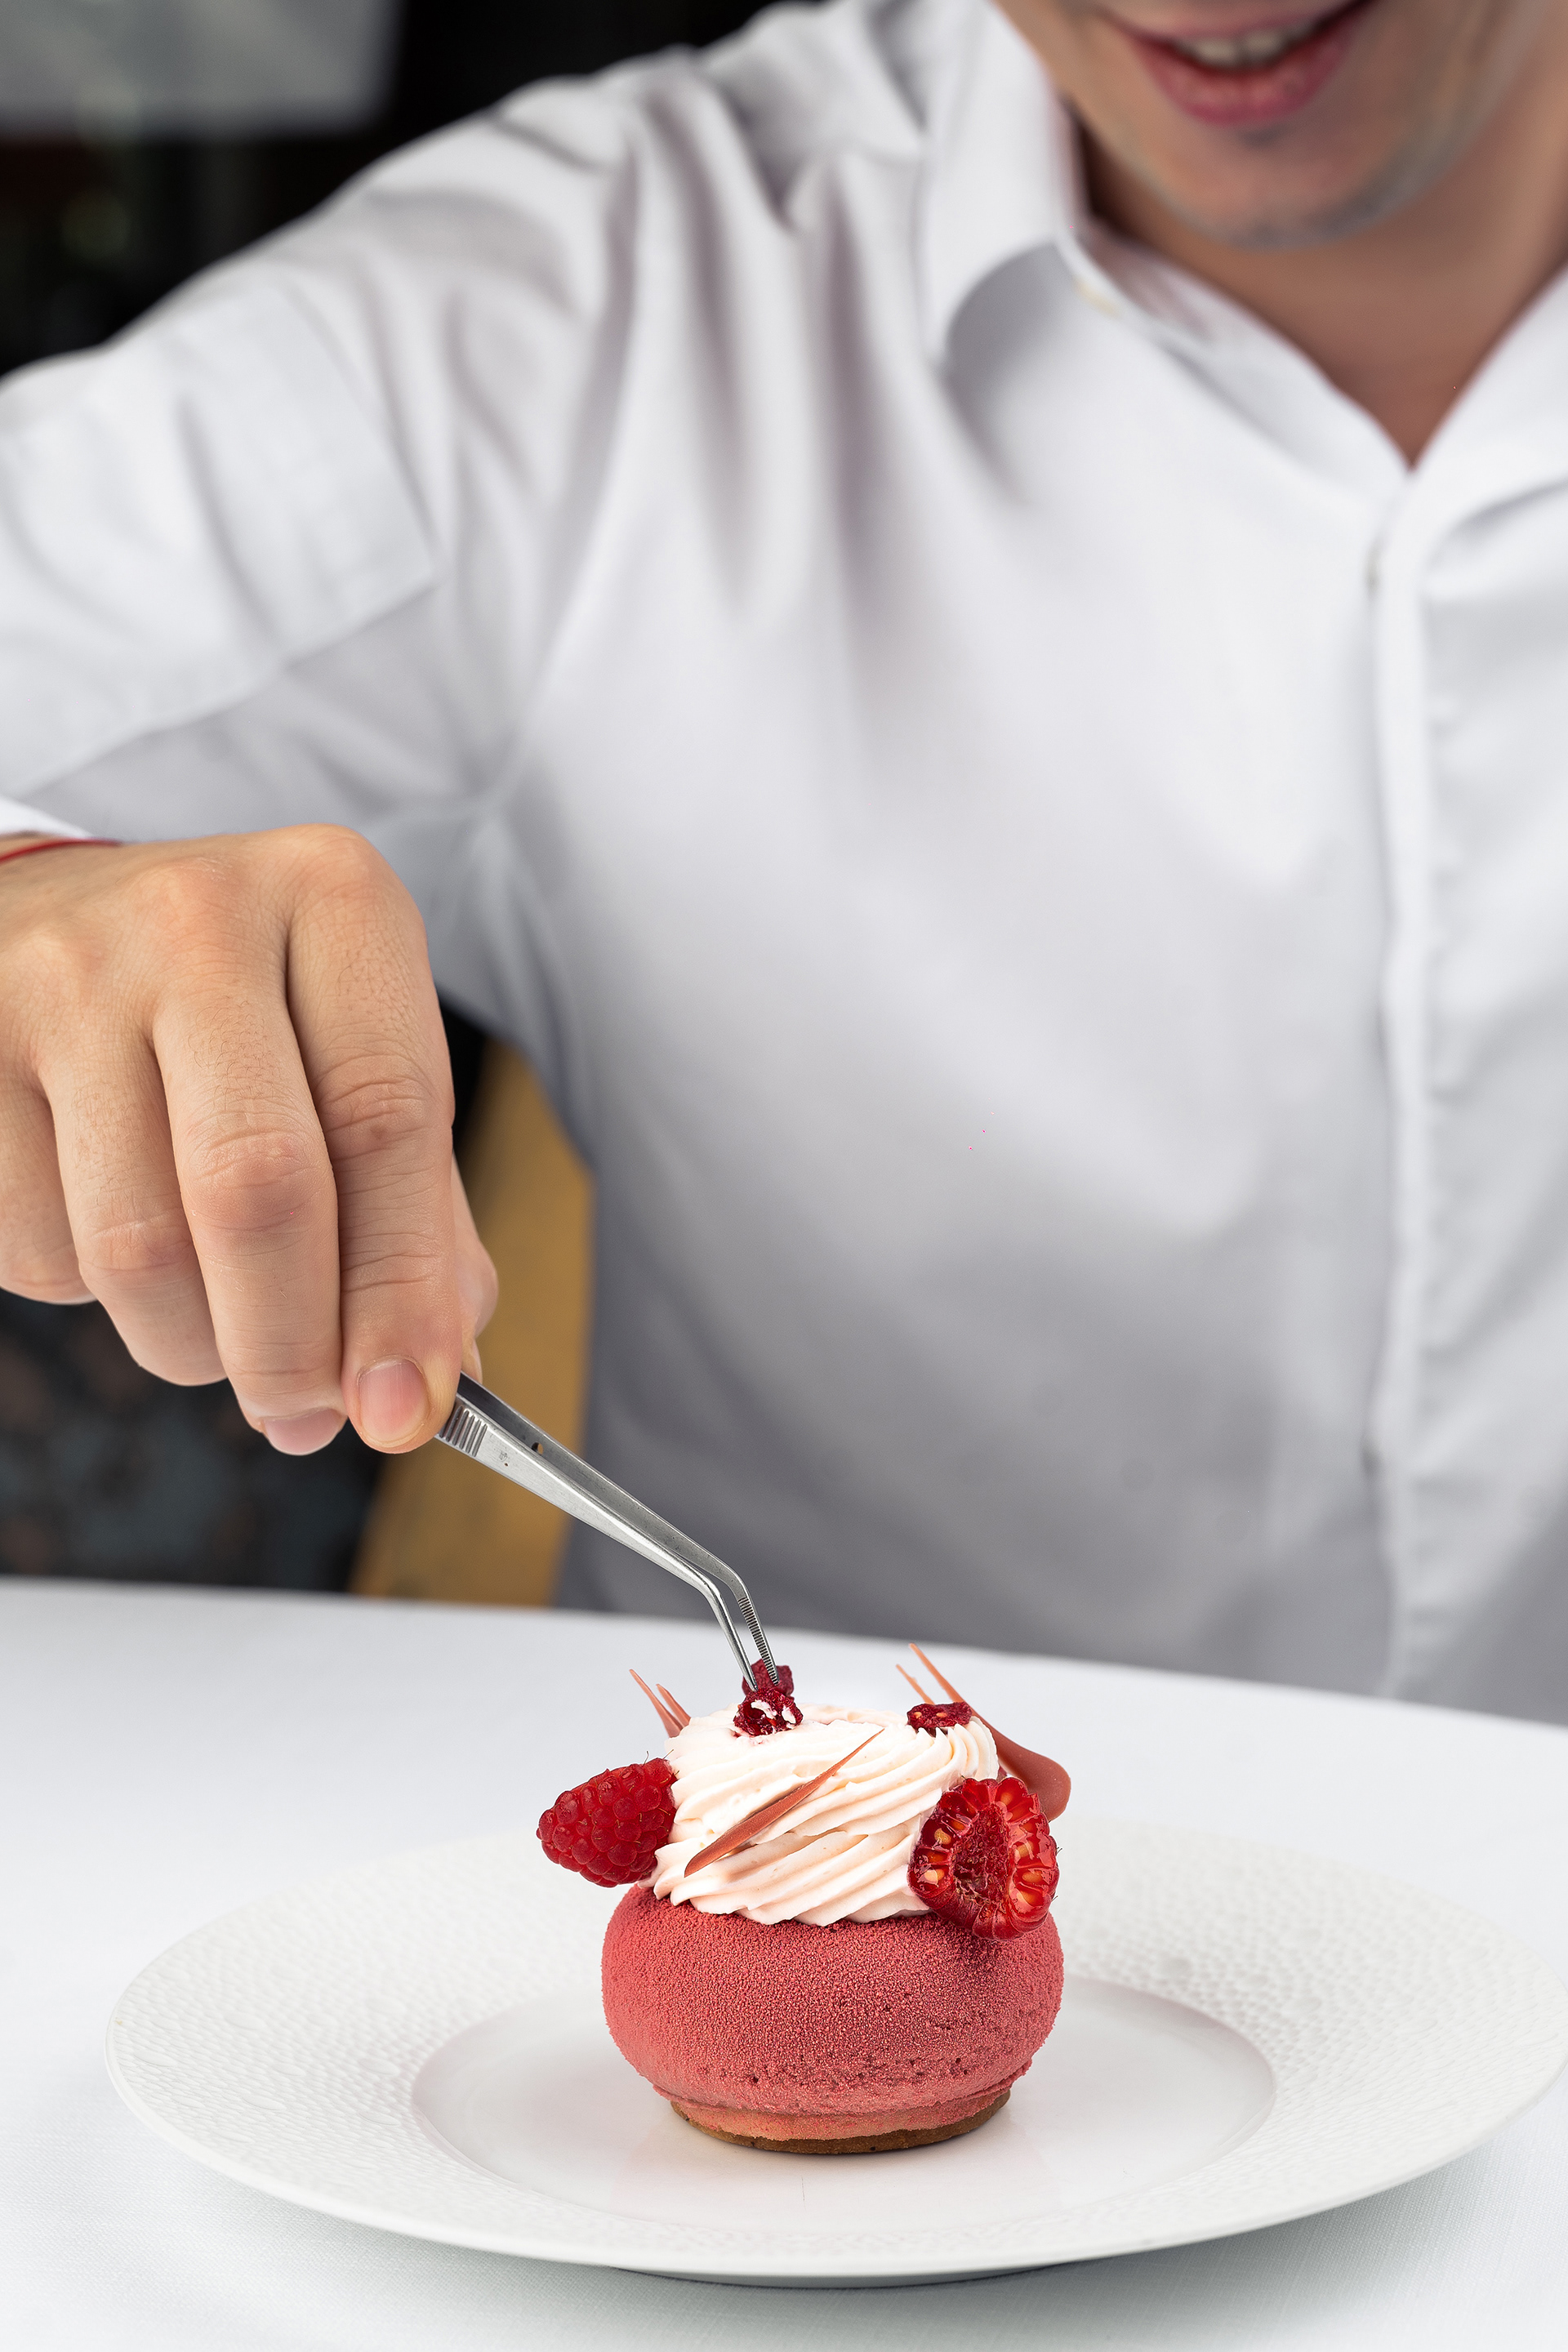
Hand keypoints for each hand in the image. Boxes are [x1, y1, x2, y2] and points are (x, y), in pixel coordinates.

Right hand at [0, 826, 497, 1452]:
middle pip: (256, 1187)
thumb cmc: (241, 1012)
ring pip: (137, 1246)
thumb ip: (413, 1211)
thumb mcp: (353, 1059)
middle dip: (292, 1344)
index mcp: (334, 901)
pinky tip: (112, 1234)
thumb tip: (431, 1380)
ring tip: (215, 1327)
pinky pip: (35, 1248)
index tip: (409, 1408)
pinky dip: (88, 1296)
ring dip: (191, 1341)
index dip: (402, 1290)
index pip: (386, 1120)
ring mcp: (65, 977)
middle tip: (307, 1414)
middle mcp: (199, 919)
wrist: (51, 916)